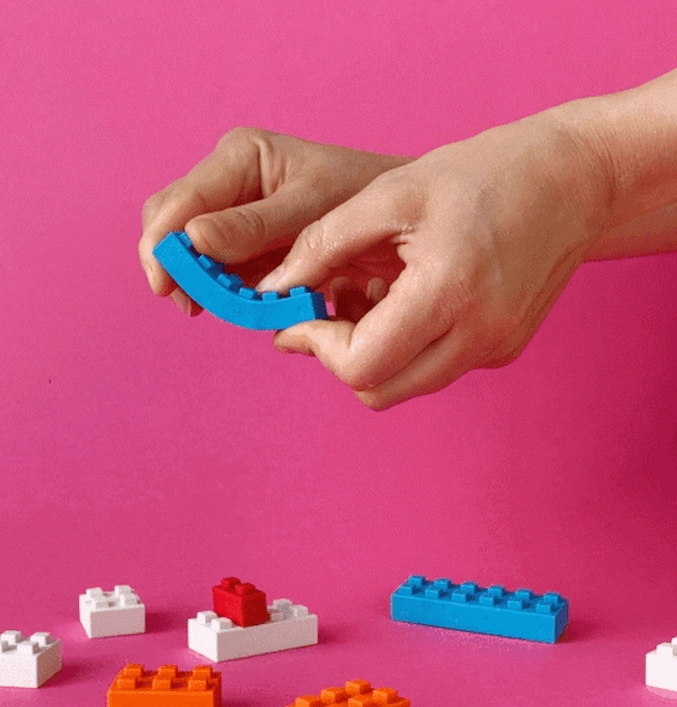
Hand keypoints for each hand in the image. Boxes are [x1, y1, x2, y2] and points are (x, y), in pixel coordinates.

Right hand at [138, 128, 409, 314]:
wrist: (399, 219)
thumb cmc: (363, 197)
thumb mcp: (310, 209)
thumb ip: (253, 226)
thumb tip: (193, 240)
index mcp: (240, 158)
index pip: (177, 202)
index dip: (162, 244)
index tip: (166, 284)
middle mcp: (229, 183)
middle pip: (171, 226)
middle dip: (175, 266)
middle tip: (192, 304)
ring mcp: (235, 219)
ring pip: (189, 255)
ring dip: (198, 284)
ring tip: (218, 307)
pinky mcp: (247, 249)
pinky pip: (218, 275)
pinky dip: (222, 293)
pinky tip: (239, 305)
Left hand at [257, 110, 613, 408]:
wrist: (574, 178)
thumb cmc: (482, 174)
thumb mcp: (389, 194)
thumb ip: (322, 245)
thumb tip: (274, 291)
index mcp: (448, 293)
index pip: (360, 367)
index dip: (316, 346)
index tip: (297, 315)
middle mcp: (479, 337)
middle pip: (378, 391)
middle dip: (337, 355)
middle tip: (325, 307)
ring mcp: (496, 349)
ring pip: (405, 384)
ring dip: (370, 353)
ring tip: (367, 294)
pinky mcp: (504, 349)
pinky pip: (435, 368)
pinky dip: (405, 347)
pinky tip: (403, 299)